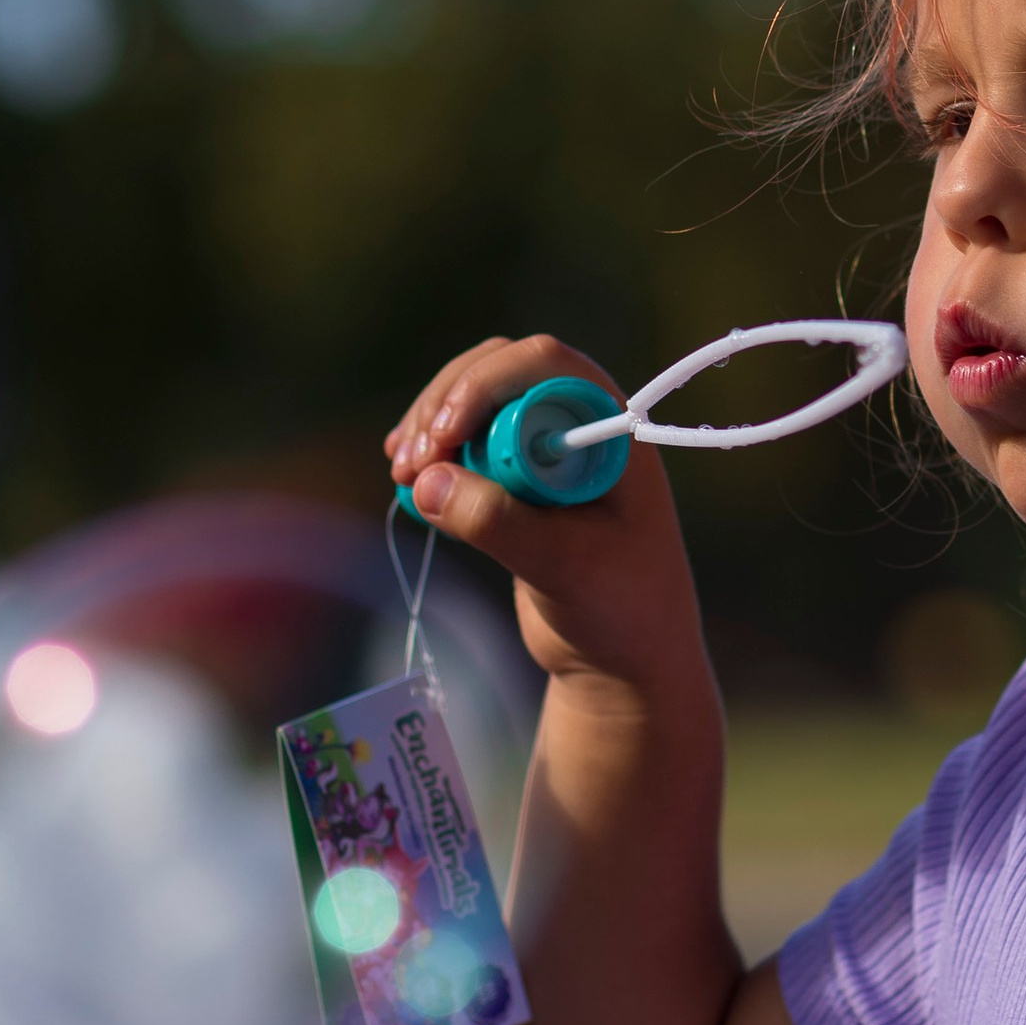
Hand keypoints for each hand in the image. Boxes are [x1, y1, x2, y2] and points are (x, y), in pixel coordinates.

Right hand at [384, 333, 710, 709]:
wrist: (624, 660)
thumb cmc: (621, 610)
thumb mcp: (564, 567)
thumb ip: (498, 523)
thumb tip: (426, 481)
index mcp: (613, 426)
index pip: (543, 364)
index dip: (484, 385)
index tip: (445, 438)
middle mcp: (581, 424)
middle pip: (498, 374)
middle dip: (446, 407)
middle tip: (408, 466)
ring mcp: (546, 450)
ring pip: (475, 404)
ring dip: (431, 429)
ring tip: (402, 476)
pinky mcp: (517, 481)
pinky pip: (467, 445)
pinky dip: (434, 455)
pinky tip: (409, 480)